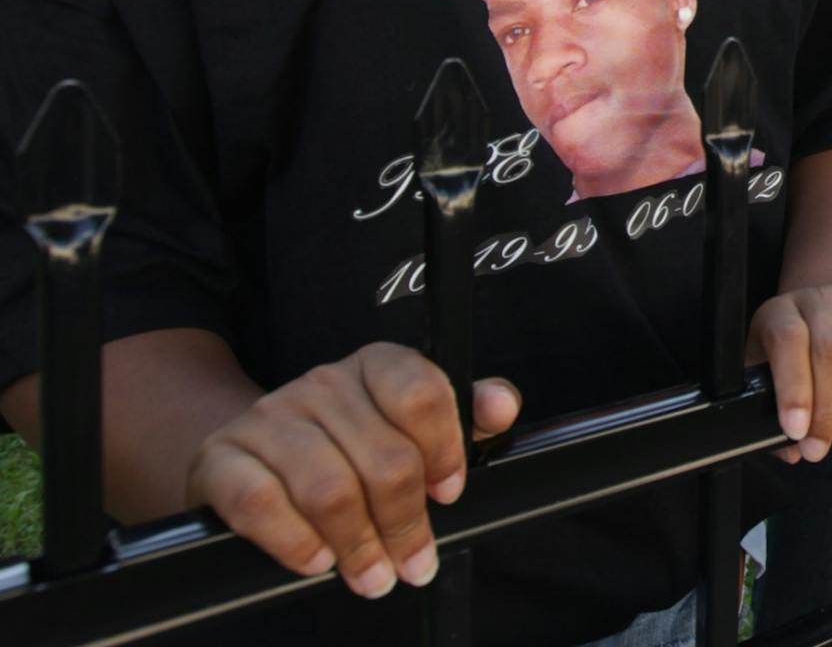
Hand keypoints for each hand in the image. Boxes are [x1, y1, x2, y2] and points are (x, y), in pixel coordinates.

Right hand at [184, 343, 521, 598]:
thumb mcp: (409, 425)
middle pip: (383, 457)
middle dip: (406, 523)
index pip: (421, 393)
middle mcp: (322, 383)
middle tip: (413, 564)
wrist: (251, 457)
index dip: (444, 450)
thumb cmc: (348, 446)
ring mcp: (268, 417)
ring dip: (358, 545)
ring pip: (328, 489)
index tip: (449, 494)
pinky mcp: (220, 459)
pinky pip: (261, 504)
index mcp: (375, 365)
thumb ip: (464, 416)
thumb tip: (501, 404)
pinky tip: (316, 560)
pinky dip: (295, 542)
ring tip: (372, 575)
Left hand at [750, 282, 831, 464]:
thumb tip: (792, 451)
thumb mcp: (767, 379)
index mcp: (781, 313)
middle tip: (824, 447)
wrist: (820, 318)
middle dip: (831, 407)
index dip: (794, 388)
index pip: (788, 340)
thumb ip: (771, 415)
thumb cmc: (792, 356)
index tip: (797, 431)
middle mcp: (821, 298)